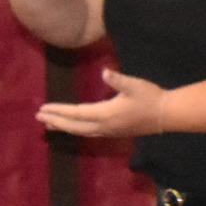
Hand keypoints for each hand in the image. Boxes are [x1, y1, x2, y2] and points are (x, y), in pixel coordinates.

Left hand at [36, 70, 165, 138]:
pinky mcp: (113, 132)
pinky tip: (73, 128)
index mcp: (106, 113)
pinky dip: (76, 131)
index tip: (43, 108)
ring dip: (64, 127)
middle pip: (74, 126)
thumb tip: (105, 72)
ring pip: (80, 132)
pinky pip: (88, 133)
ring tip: (49, 125)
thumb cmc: (151, 97)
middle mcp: (104, 126)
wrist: (166, 114)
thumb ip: (118, 79)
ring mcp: (109, 131)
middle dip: (56, 121)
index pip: (76, 113)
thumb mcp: (135, 85)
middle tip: (38, 117)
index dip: (59, 111)